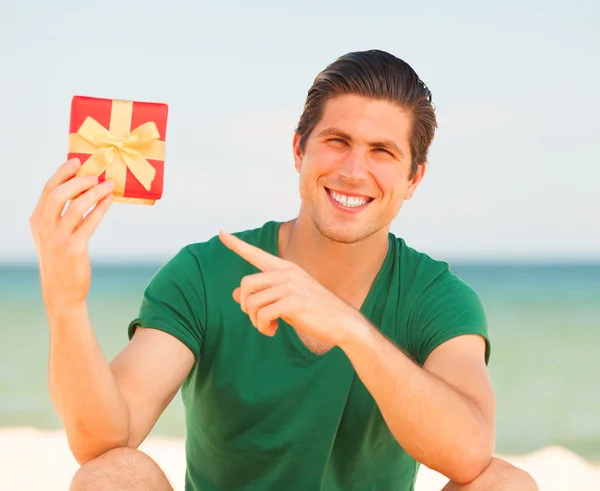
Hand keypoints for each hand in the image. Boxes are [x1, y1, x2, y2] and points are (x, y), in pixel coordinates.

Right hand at [29, 158, 114, 312]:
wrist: (61, 291)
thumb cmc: (61, 260)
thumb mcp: (53, 236)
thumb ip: (61, 216)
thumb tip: (82, 190)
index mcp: (37, 221)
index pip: (47, 190)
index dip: (62, 173)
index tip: (77, 162)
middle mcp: (43, 228)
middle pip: (58, 194)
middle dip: (78, 180)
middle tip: (96, 174)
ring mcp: (57, 238)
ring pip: (76, 206)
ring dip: (94, 192)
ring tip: (109, 185)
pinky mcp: (73, 249)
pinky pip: (89, 222)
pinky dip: (101, 208)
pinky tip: (109, 200)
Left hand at [218, 231, 366, 345]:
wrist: (344, 323)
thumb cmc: (314, 311)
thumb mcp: (286, 300)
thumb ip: (263, 294)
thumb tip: (234, 294)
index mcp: (286, 268)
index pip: (256, 254)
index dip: (236, 244)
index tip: (221, 232)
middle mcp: (287, 273)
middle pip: (246, 284)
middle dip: (245, 305)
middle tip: (257, 318)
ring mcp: (291, 286)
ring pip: (251, 302)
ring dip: (254, 320)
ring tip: (267, 327)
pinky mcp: (293, 302)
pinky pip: (263, 314)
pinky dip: (263, 326)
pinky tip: (273, 330)